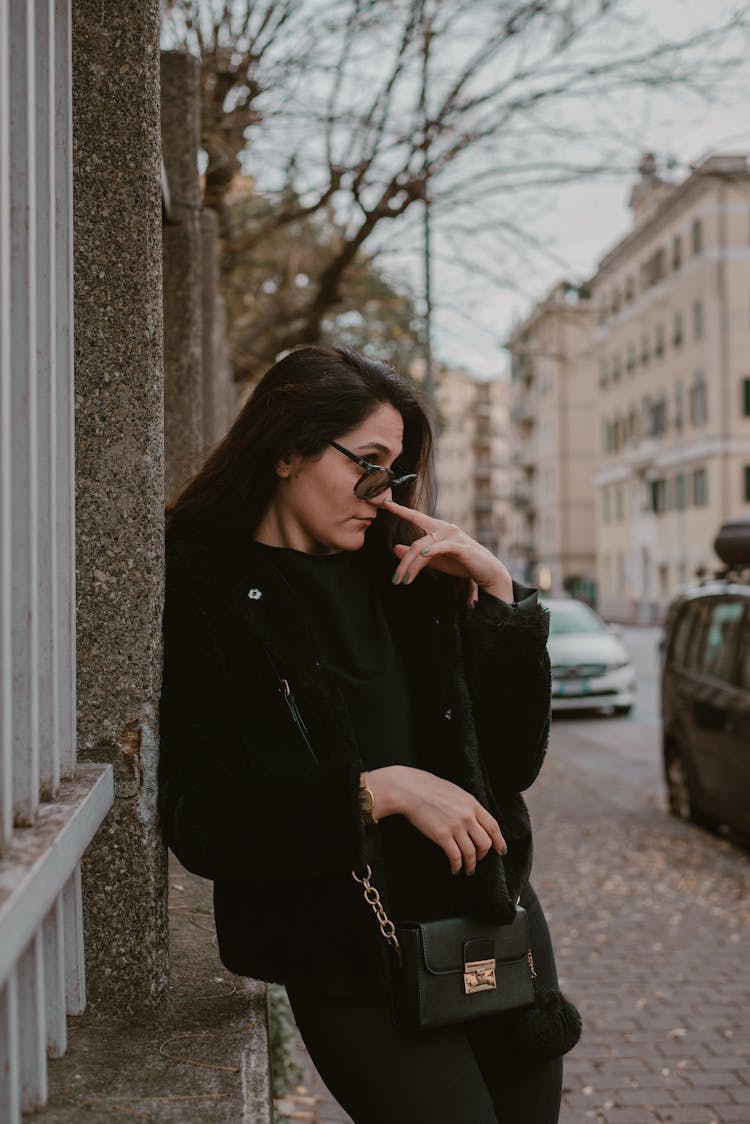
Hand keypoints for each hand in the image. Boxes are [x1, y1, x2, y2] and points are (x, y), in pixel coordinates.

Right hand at [367, 765, 506, 874]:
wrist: (410, 789)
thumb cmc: (429, 787)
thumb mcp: (455, 792)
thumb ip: (466, 805)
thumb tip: (473, 818)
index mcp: (472, 804)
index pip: (493, 826)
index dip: (499, 841)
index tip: (501, 850)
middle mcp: (467, 816)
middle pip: (485, 842)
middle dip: (484, 854)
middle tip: (479, 859)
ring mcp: (455, 827)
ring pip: (471, 853)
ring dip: (471, 864)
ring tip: (468, 870)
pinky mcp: (442, 836)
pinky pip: (455, 856)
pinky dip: (457, 866)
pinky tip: (455, 869)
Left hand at [381, 498, 512, 601]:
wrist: (487, 572)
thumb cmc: (462, 564)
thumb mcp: (435, 560)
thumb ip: (416, 555)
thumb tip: (396, 548)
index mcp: (438, 529)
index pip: (416, 517)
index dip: (401, 510)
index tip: (385, 503)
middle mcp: (445, 528)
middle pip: (416, 544)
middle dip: (404, 564)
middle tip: (395, 580)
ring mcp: (454, 536)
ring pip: (424, 549)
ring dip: (412, 567)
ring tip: (404, 581)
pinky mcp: (462, 547)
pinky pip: (443, 547)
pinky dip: (432, 551)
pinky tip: (423, 555)